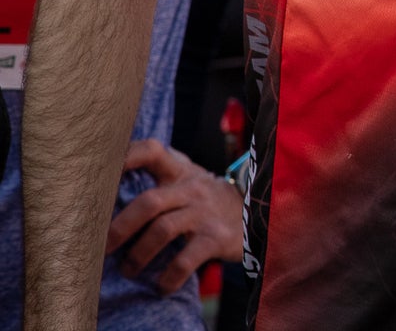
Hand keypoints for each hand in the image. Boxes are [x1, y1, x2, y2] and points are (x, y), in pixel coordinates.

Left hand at [105, 140, 242, 294]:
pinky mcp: (217, 237)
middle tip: (102, 249)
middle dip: (120, 228)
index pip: (152, 151)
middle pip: (149, 202)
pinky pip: (186, 260)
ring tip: (128, 270)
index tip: (99, 174)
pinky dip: (169, 277)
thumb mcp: (184, 181)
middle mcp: (191, 187)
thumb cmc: (201, 199)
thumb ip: (153, 182)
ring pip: (163, 230)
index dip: (125, 158)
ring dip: (138, 255)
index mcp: (178, 170)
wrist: (255, 211)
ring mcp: (205, 212)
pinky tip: (161, 286)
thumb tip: (98, 199)